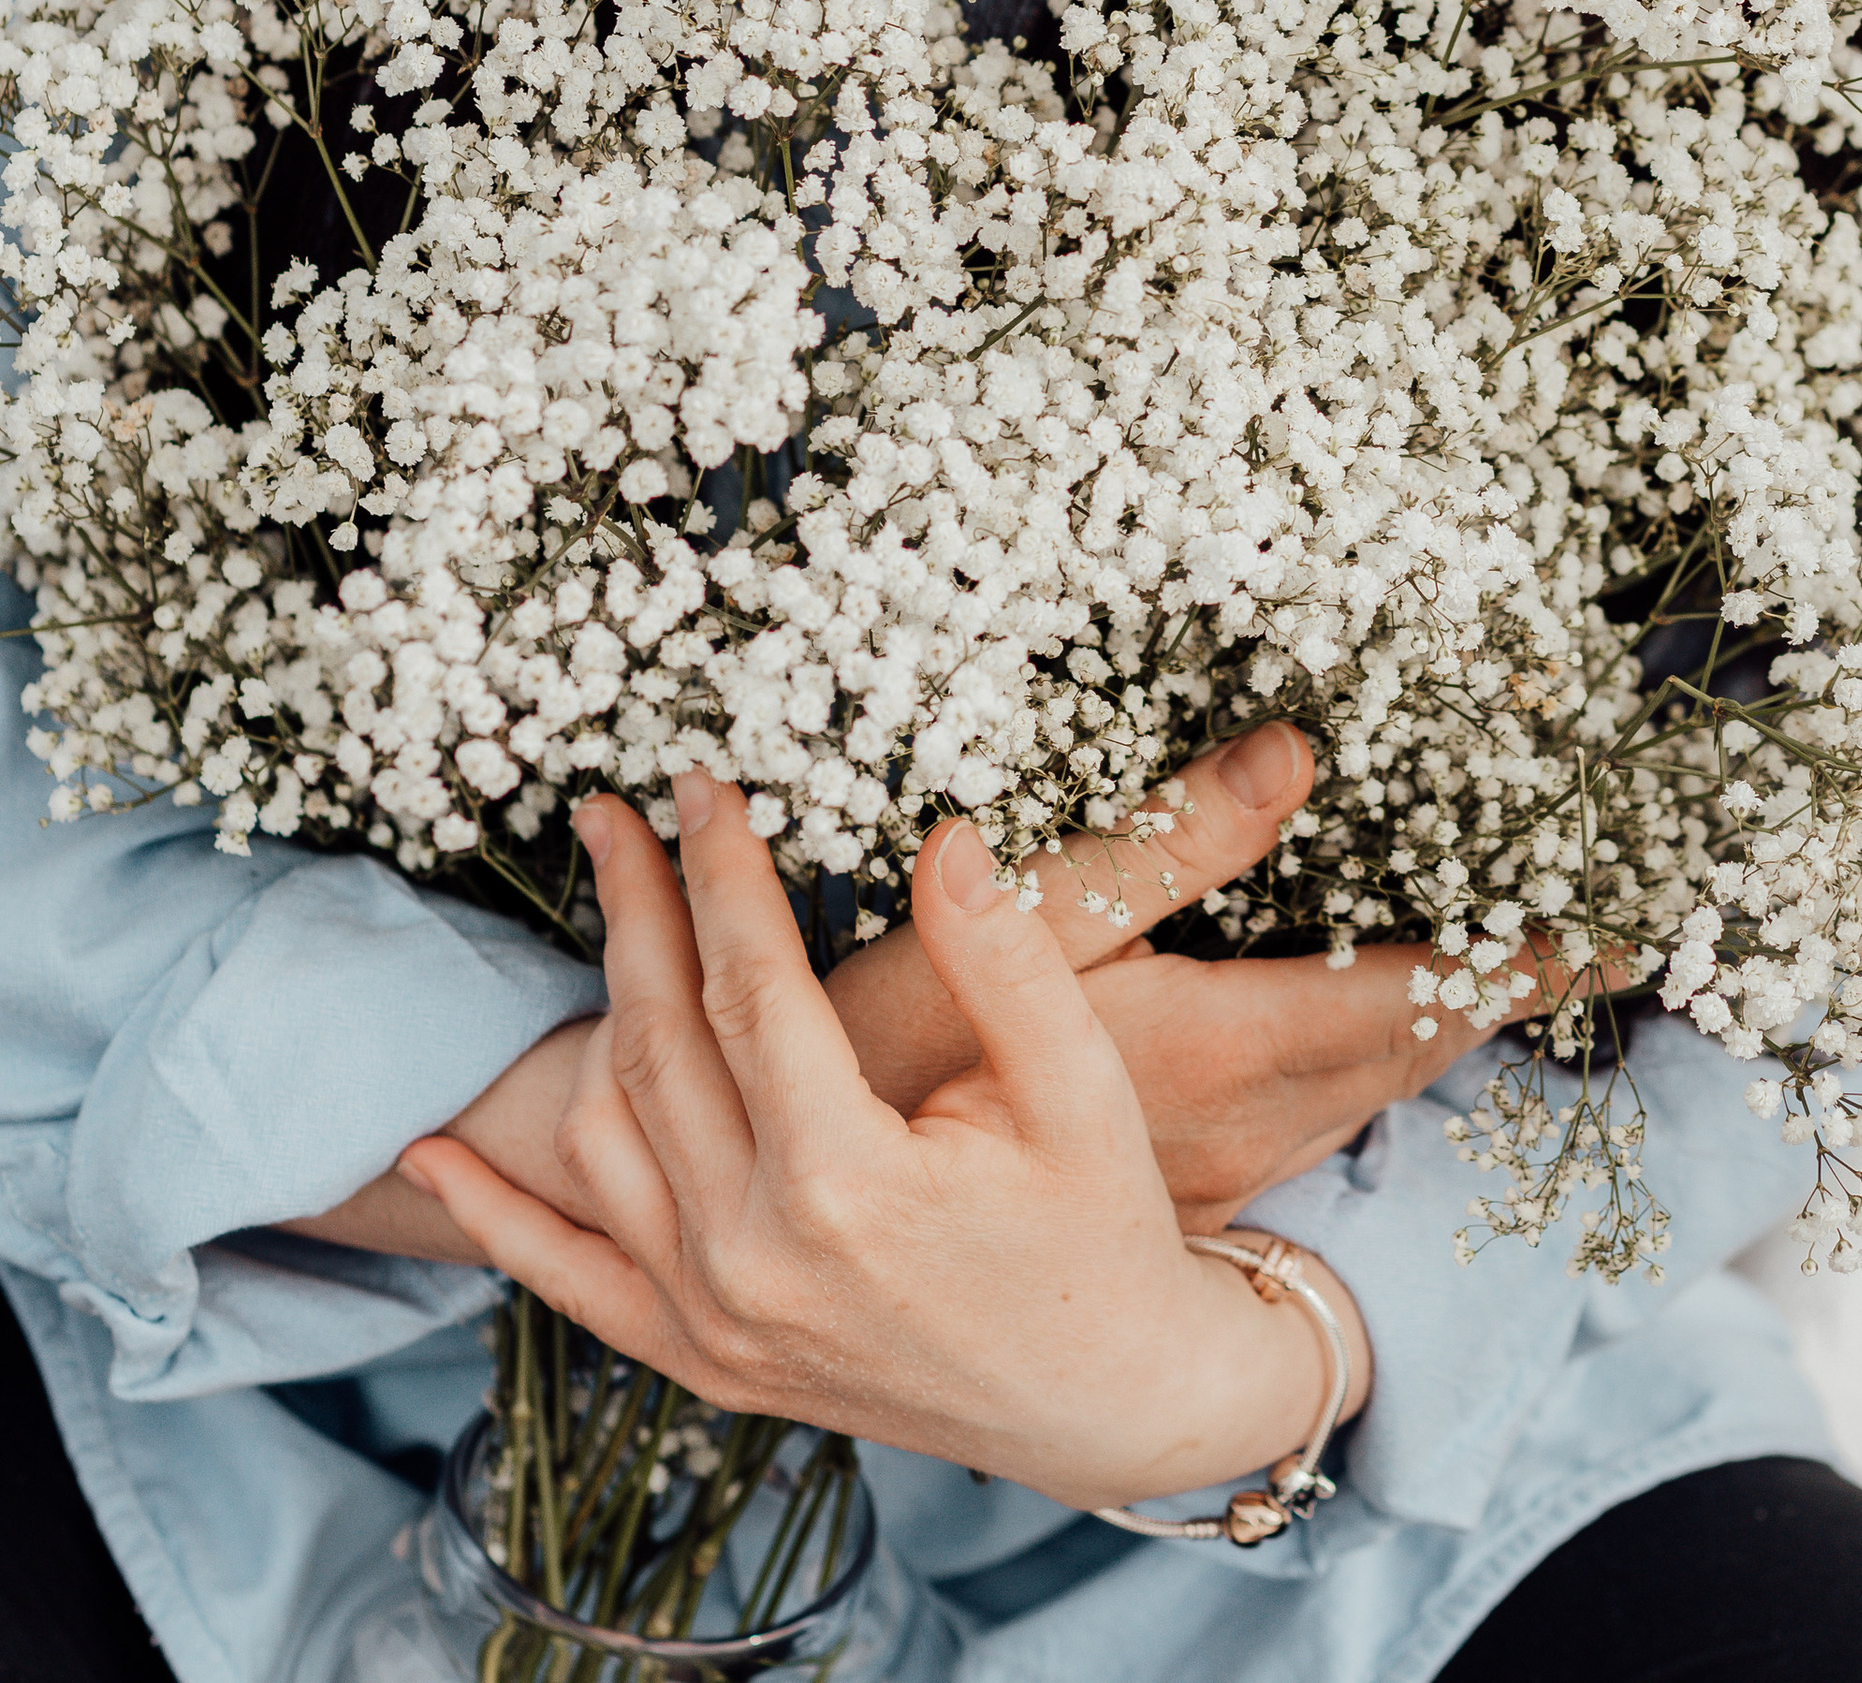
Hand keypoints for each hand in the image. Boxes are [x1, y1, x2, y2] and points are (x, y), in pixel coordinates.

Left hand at [395, 775, 1372, 1509]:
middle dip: (636, 909)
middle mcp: (753, 1260)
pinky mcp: (702, 1364)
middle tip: (615, 810)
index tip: (702, 783)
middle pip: (659, 1043)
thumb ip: (1006, 962)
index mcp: (844, 1186)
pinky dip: (491, 1216)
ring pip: (603, 1136)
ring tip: (605, 914)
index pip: (751, 986)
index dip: (721, 872)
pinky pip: (566, 1282)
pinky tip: (430, 1150)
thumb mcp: (1082, 1089)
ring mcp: (715, 1324)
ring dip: (590, 1013)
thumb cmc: (1100, 1229)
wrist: (1106, 1404)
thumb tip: (942, 839)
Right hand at [826, 720, 1551, 1219]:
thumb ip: (1159, 842)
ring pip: (1355, 1102)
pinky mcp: (1164, 1199)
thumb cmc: (902, 1060)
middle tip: (1594, 953)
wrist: (821, 1241)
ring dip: (1426, 1045)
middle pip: (1405, 1058)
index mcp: (1224, 1050)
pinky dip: (1353, 1077)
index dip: (1519, 967)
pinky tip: (1341, 1057)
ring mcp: (1205, 1178)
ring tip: (1492, 988)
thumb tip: (1297, 751)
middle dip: (1496, 1001)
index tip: (1621, 935)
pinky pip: (1302, 1130)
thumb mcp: (1020, 927)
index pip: (1414, 1003)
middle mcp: (1240, 1128)